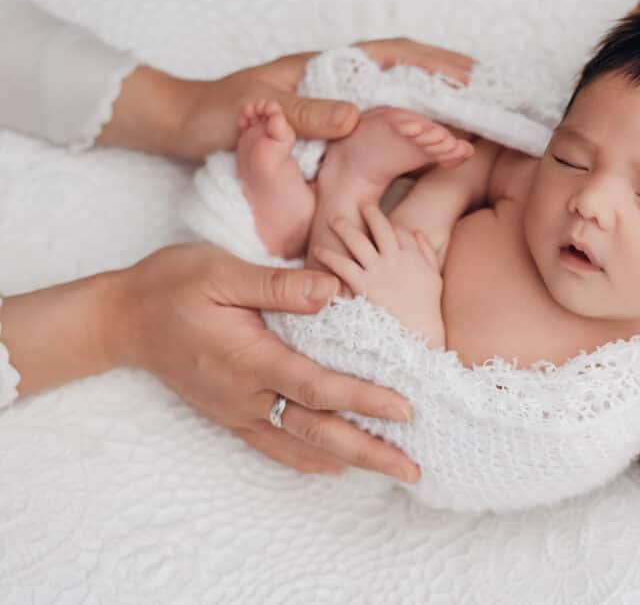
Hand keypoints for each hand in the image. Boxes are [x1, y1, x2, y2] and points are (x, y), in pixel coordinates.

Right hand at [111, 242, 420, 481]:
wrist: (122, 319)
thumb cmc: (172, 286)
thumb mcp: (221, 272)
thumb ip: (278, 286)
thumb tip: (332, 289)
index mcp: (250, 359)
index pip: (318, 387)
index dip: (364, 399)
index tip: (405, 409)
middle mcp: (247, 394)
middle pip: (318, 431)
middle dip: (369, 451)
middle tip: (413, 470)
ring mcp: (237, 409)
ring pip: (301, 444)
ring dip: (348, 459)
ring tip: (390, 470)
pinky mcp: (229, 413)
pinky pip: (274, 445)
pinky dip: (308, 458)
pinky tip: (334, 466)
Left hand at [179, 38, 472, 157]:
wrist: (182, 123)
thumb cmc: (215, 115)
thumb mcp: (257, 113)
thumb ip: (303, 114)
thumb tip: (354, 115)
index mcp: (322, 67)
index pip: (389, 57)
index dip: (432, 64)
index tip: (468, 76)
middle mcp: (333, 78)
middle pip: (402, 69)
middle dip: (445, 77)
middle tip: (487, 93)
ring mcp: (331, 97)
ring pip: (394, 90)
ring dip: (431, 99)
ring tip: (471, 114)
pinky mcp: (326, 121)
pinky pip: (379, 114)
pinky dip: (408, 119)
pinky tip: (426, 135)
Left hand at [313, 204, 445, 348]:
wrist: (422, 333)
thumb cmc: (429, 308)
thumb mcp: (434, 276)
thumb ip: (426, 252)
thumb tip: (417, 233)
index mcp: (412, 256)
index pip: (398, 230)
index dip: (386, 223)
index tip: (376, 219)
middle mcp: (395, 258)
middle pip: (380, 227)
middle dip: (369, 213)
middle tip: (358, 205)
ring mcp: (379, 271)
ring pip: (358, 240)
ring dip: (344, 227)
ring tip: (333, 219)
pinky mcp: (364, 286)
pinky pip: (343, 265)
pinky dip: (329, 256)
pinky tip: (318, 251)